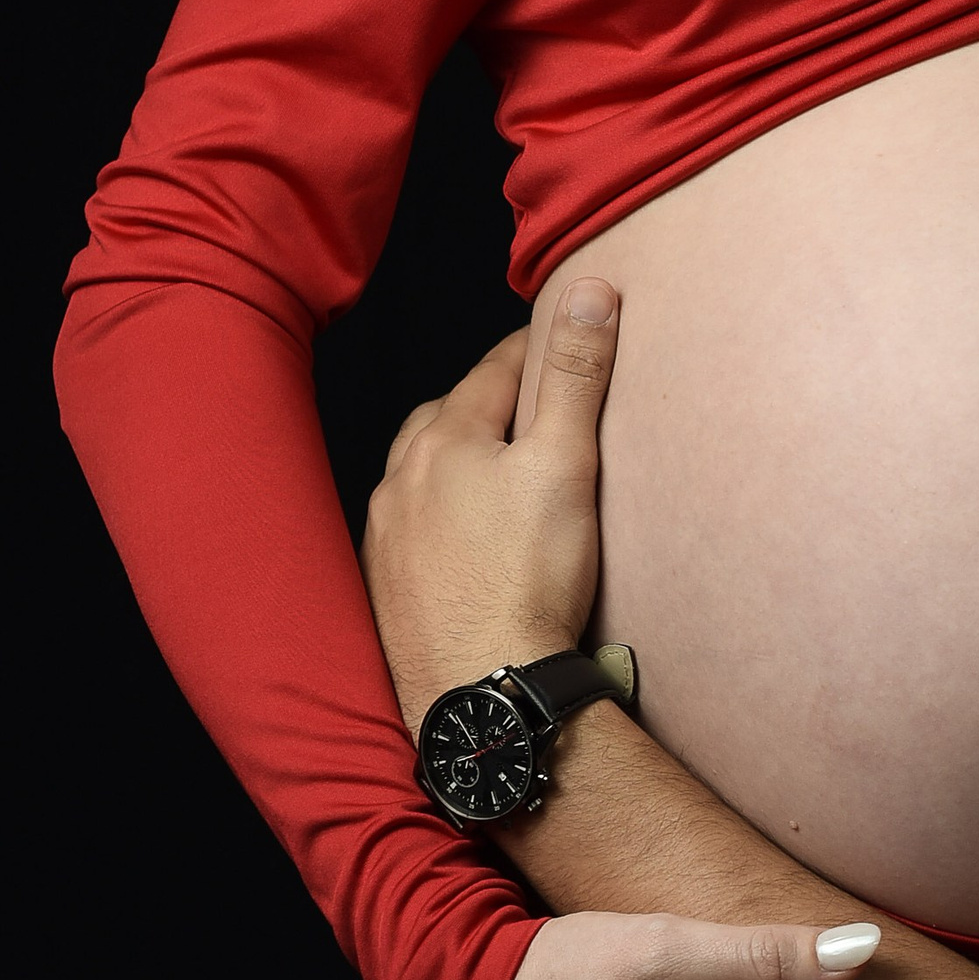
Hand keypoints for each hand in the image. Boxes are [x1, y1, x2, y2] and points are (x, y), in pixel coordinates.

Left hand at [364, 279, 622, 721]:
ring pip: (421, 473)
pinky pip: (410, 527)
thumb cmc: (527, 578)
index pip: (494, 369)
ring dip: (456, 458)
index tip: (566, 337)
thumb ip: (576, 375)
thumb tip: (591, 290)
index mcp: (443, 439)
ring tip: (496, 465)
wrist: (483, 689)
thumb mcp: (567, 464)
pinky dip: (439, 513)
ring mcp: (386, 537)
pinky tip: (465, 534)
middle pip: (447, 415)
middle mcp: (400, 480)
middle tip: (533, 401)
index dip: (536, 348)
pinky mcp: (387, 588)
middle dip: (488, 400)